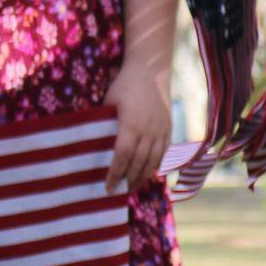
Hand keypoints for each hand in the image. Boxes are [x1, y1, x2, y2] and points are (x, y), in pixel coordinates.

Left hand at [103, 66, 170, 192]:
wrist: (150, 72)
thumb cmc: (124, 85)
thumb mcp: (109, 104)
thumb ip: (106, 125)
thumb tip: (97, 145)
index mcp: (131, 125)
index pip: (123, 157)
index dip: (115, 174)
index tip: (108, 186)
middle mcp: (149, 132)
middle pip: (139, 163)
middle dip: (128, 180)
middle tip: (118, 192)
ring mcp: (161, 131)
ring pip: (153, 162)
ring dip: (142, 177)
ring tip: (133, 187)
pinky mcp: (168, 130)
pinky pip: (163, 154)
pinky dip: (155, 166)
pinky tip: (147, 174)